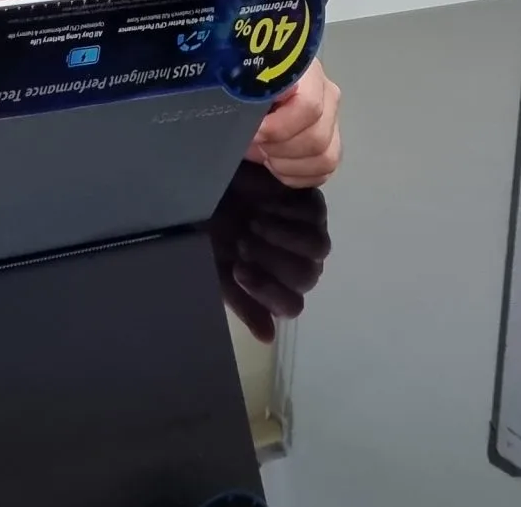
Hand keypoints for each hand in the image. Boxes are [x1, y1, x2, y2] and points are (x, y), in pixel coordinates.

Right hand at [208, 162, 331, 341]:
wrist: (201, 182)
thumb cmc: (206, 227)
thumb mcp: (214, 267)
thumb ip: (241, 302)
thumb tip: (267, 337)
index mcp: (274, 282)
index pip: (291, 305)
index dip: (268, 292)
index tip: (238, 268)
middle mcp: (297, 261)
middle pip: (306, 278)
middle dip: (273, 259)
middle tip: (242, 239)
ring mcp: (309, 231)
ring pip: (319, 249)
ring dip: (284, 236)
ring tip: (254, 220)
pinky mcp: (312, 202)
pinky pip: (314, 215)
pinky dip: (286, 209)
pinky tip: (262, 200)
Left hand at [246, 60, 340, 187]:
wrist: (250, 94)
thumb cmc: (245, 86)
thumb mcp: (243, 84)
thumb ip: (253, 92)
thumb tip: (266, 110)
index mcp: (307, 74)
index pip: (308, 106)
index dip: (279, 127)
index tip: (255, 133)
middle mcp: (327, 96)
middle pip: (317, 138)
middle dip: (279, 148)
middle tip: (257, 143)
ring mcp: (333, 122)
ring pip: (324, 158)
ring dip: (287, 163)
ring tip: (265, 152)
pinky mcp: (331, 146)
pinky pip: (323, 172)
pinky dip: (295, 174)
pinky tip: (276, 163)